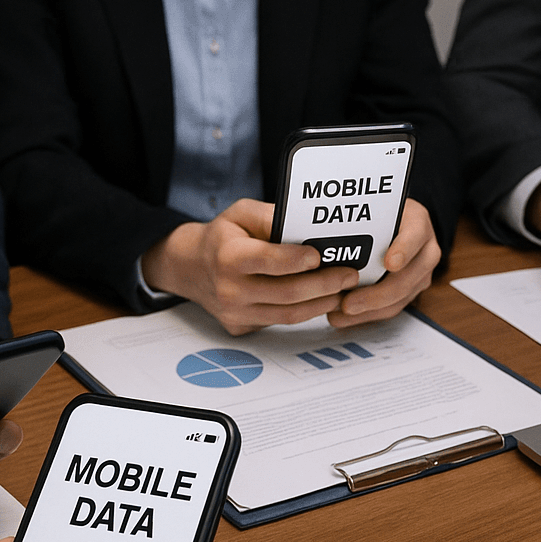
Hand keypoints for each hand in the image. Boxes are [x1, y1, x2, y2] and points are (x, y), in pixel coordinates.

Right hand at [141, 199, 356, 334]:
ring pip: (289, 315)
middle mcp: (229, 290)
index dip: (297, 260)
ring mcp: (235, 314)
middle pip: (287, 294)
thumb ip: (271, 217)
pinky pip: (279, 322)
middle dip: (324, 285)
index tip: (321, 256)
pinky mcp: (241, 328)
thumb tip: (306, 225)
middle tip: (349, 275)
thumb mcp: (241, 214)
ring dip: (321, 304)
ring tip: (342, 291)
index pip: (269, 261)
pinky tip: (321, 299)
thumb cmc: (223, 236)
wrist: (191, 267)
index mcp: (228, 257)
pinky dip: (305, 312)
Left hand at [329, 199, 439, 326]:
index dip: (403, 251)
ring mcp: (421, 274)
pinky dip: (366, 314)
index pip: (415, 236)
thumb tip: (328, 237)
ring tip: (340, 312)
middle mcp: (425, 251)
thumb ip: (359, 222)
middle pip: (406, 279)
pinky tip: (343, 316)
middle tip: (349, 303)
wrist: (398, 224)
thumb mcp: (375, 209)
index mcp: (418, 224)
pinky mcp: (410, 291)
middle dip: (376, 295)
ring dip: (367, 310)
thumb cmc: (382, 215)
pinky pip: (390, 308)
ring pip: (398, 299)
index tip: (389, 263)